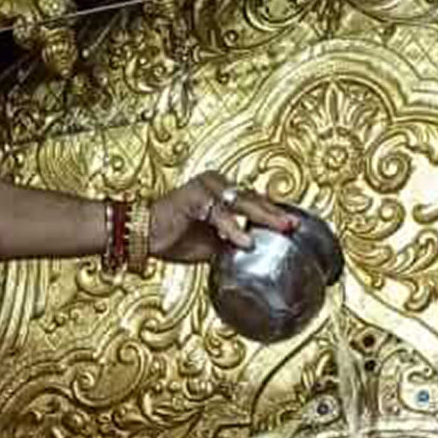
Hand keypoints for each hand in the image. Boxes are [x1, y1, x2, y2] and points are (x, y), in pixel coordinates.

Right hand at [149, 174, 295, 266]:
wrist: (142, 236)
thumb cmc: (173, 238)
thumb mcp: (211, 245)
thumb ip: (232, 243)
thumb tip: (255, 253)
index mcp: (220, 192)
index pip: (254, 200)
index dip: (274, 212)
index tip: (293, 224)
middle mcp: (215, 184)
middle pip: (253, 198)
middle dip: (276, 213)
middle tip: (295, 224)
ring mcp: (205, 188)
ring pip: (241, 202)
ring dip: (263, 216)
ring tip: (281, 228)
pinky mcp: (194, 197)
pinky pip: (219, 214)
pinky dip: (233, 229)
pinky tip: (246, 241)